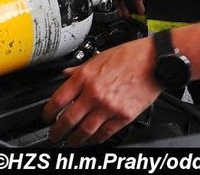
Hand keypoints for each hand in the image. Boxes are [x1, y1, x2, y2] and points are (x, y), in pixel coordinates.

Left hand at [42, 36, 159, 145]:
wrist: (153, 61)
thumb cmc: (129, 57)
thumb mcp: (98, 57)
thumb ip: (80, 69)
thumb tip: (65, 74)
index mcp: (84, 76)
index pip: (58, 100)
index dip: (48, 113)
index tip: (46, 118)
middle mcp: (93, 93)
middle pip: (68, 119)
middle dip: (57, 132)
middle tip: (54, 136)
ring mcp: (108, 106)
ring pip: (84, 130)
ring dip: (74, 140)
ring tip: (70, 142)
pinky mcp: (123, 116)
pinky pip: (104, 133)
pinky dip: (95, 139)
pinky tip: (91, 140)